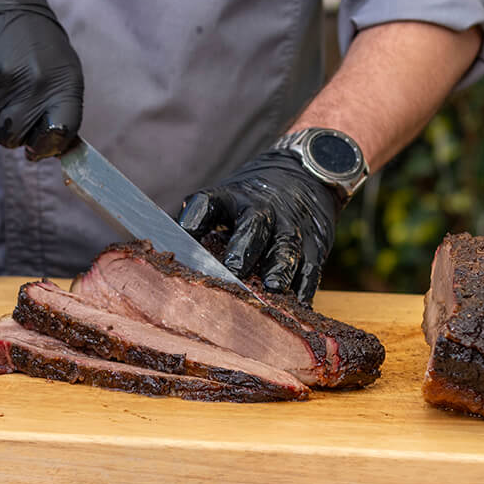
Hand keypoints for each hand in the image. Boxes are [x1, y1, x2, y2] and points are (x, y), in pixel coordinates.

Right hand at [0, 0, 82, 159]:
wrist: (0, 0)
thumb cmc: (34, 41)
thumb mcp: (62, 69)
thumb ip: (60, 107)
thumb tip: (54, 146)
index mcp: (65, 85)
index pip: (60, 133)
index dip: (47, 146)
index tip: (38, 147)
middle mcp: (37, 84)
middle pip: (14, 136)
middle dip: (10, 129)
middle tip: (12, 106)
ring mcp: (6, 79)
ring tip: (1, 78)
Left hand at [179, 150, 342, 303]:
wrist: (307, 177)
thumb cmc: (253, 202)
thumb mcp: (227, 200)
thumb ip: (199, 225)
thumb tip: (167, 254)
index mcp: (234, 198)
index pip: (210, 202)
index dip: (196, 216)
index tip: (185, 232)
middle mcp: (264, 210)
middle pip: (255, 224)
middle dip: (244, 247)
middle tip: (234, 270)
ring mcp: (293, 228)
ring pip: (287, 247)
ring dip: (280, 267)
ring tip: (273, 287)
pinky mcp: (317, 246)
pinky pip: (312, 269)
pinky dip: (304, 288)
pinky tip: (297, 306)